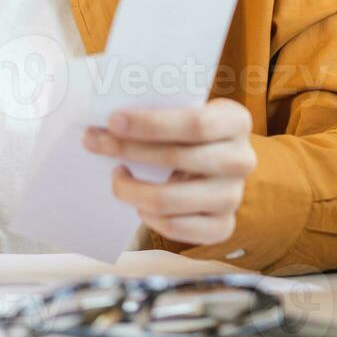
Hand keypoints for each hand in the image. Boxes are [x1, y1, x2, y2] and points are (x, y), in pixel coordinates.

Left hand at [82, 98, 255, 245]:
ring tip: (116, 176)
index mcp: (237, 121)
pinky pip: (174, 227)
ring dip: (130, 189)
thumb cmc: (190, 132)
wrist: (217, 164)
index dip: (151, 124)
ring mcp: (233, 196)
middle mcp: (242, 160)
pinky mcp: (222, 226)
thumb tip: (109, 120)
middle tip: (94, 142)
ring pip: (169, 199)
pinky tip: (138, 201)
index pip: (196, 123)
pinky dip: (147, 215)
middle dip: (127, 149)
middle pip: (177, 158)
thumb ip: (159, 109)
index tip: (113, 120)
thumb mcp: (187, 110)